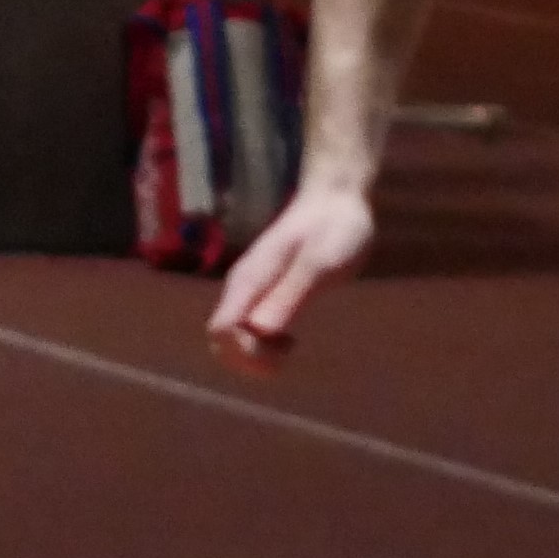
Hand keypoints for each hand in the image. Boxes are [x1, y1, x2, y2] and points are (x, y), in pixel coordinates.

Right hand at [207, 182, 375, 369]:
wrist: (337, 198)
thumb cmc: (335, 228)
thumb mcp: (319, 263)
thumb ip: (290, 294)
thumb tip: (261, 332)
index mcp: (249, 280)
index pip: (221, 331)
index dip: (245, 352)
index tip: (281, 350)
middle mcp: (241, 288)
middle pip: (221, 340)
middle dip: (248, 359)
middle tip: (288, 352)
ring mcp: (250, 290)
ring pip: (232, 337)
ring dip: (256, 354)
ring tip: (291, 346)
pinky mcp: (262, 293)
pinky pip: (247, 329)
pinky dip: (263, 345)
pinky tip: (290, 340)